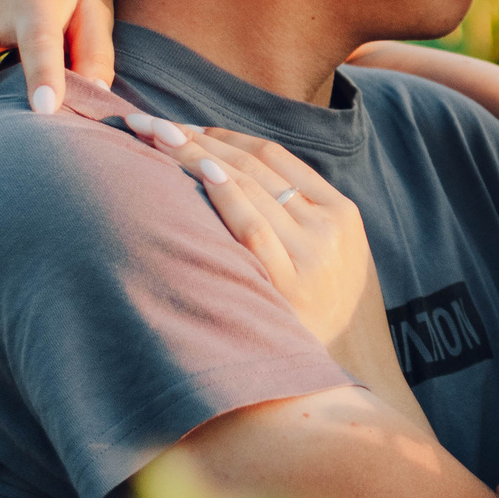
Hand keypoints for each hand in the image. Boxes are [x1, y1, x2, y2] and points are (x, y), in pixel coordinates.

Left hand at [130, 119, 407, 396]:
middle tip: (145, 122)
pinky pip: (252, 224)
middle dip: (194, 138)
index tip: (180, 128)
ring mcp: (311, 251)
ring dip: (193, 155)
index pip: (273, 155)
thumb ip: (301, 221)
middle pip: (252, 163)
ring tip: (148, 136)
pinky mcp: (289, 280)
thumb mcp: (335, 258)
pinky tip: (197, 171)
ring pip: (246, 184)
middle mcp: (328, 224)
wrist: (353, 374)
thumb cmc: (329, 317)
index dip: (222, 135)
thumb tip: (233, 183)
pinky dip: (224, 193)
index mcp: (341, 211)